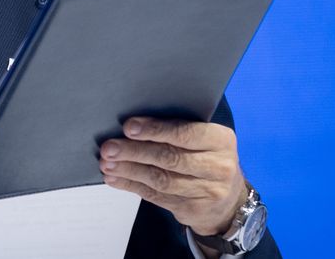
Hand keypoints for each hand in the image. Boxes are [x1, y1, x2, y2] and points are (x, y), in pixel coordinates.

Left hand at [99, 117, 246, 236]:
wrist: (228, 202)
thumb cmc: (206, 159)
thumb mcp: (204, 141)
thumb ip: (176, 131)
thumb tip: (131, 125)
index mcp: (221, 140)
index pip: (185, 133)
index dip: (155, 130)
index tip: (128, 127)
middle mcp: (219, 166)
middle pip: (170, 158)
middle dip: (135, 151)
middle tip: (109, 148)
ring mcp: (208, 192)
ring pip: (161, 179)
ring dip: (129, 170)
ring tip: (107, 163)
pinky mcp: (192, 210)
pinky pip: (156, 197)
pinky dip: (131, 185)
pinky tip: (115, 178)